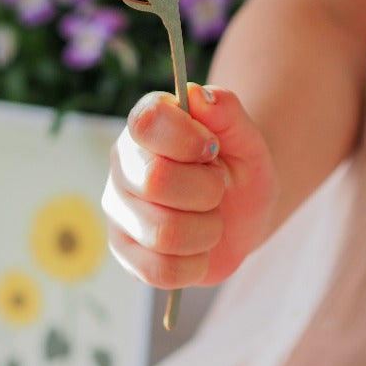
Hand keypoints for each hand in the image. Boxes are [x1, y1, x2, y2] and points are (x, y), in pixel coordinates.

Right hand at [102, 83, 278, 288]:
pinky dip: (194, 265)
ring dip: (206, 231)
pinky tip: (198, 249)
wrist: (242, 211)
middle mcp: (123, 163)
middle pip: (155, 181)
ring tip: (210, 220)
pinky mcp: (123, 251)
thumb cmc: (239, 168)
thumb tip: (199, 95)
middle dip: (206, 191)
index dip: (185, 139)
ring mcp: (118, 209)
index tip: (213, 149)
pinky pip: (159, 270)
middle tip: (217, 188)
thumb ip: (227, 111)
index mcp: (147, 123)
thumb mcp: (247, 139)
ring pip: (163, 232)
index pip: (146, 123)